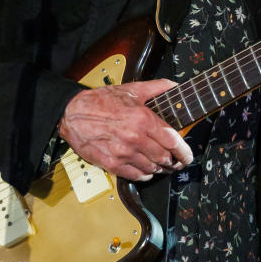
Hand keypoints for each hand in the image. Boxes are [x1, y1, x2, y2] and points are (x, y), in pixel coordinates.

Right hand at [57, 80, 193, 181]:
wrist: (72, 114)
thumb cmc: (101, 101)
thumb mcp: (131, 89)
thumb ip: (156, 87)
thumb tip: (174, 86)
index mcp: (142, 119)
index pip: (172, 141)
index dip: (184, 152)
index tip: (187, 156)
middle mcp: (134, 138)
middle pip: (164, 157)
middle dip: (174, 162)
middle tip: (177, 162)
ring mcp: (123, 153)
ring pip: (152, 168)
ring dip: (160, 169)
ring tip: (163, 166)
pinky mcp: (111, 164)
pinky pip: (135, 175)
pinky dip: (145, 175)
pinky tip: (147, 170)